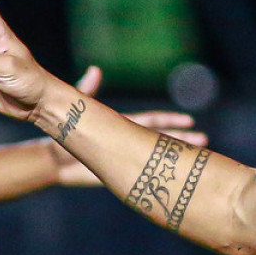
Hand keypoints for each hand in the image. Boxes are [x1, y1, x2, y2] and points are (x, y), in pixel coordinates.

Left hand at [44, 66, 208, 186]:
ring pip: (154, 160)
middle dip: (182, 141)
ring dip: (173, 161)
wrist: (50, 161)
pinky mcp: (116, 176)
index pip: (151, 122)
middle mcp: (126, 142)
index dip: (170, 121)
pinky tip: (172, 185)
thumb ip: (87, 92)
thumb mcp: (76, 110)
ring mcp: (123, 160)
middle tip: (204, 142)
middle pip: (160, 140)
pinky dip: (157, 180)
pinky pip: (141, 179)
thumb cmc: (61, 132)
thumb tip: (96, 69)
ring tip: (196, 164)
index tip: (190, 121)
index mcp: (121, 125)